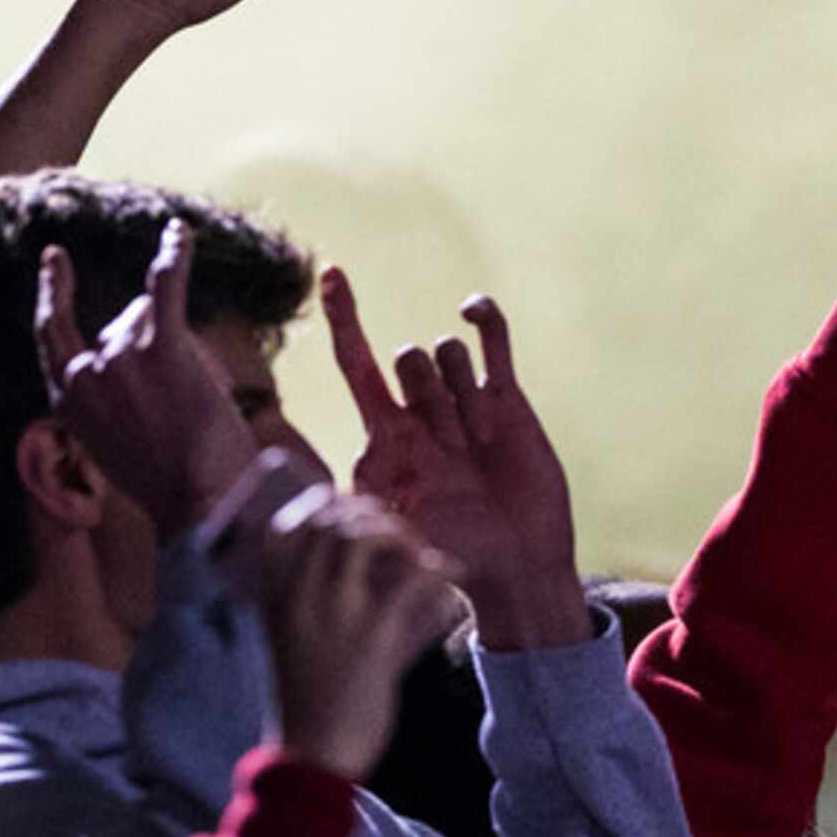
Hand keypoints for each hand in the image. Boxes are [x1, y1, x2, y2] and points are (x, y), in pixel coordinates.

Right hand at [33, 223, 259, 537]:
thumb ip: (109, 398)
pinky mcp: (161, 347)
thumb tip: (127, 351)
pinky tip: (178, 231)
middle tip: (179, 382)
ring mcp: (120, 356)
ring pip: (154, 318)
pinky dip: (173, 254)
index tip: (54, 259)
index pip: (52, 333)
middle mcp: (85, 371)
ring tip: (206, 403)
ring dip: (185, 349)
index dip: (53, 293)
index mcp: (68, 400)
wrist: (199, 506)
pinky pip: (165, 285)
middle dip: (152, 343)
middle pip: (122, 324)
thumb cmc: (169, 485)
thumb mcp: (115, 442)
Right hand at [258, 487, 462, 777]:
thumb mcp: (294, 645)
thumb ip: (317, 604)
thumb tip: (372, 565)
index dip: (318, 508)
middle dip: (366, 515)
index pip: (285, 528)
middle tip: (394, 530)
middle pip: (330, 522)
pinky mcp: (373, 637)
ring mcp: (334, 614)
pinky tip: (453, 573)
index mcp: (273, 600)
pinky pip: (412, 579)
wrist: (311, 759)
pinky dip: (439, 567)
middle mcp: (299, 598)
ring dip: (397, 534)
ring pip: (364, 537)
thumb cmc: (308, 703)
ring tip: (417, 551)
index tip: (347, 512)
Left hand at [320, 269, 587, 650]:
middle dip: (427, 392)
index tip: (331, 273)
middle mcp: (422, 412)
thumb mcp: (394, 532)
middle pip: (410, 358)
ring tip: (478, 440)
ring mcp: (464, 402)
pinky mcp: (506, 400)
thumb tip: (321, 497)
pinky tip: (470, 311)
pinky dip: (482, 318)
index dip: (344, 320)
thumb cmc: (451, 554)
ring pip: (448, 351)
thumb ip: (362, 506)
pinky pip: (492, 341)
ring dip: (460, 387)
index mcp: (387, 437)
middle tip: (451, 449)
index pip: (357, 364)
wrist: (516, 563)